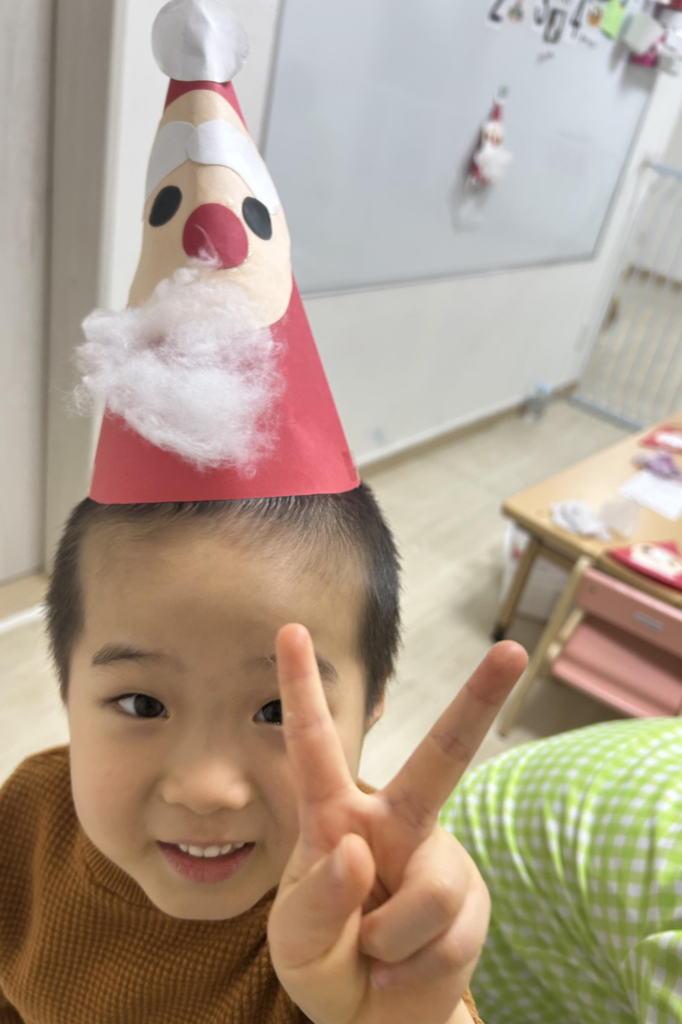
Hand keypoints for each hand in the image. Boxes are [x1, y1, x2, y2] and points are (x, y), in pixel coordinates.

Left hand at [267, 625, 527, 1023]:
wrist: (373, 1018)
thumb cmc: (325, 962)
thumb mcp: (298, 939)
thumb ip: (317, 899)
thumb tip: (359, 851)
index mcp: (336, 817)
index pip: (315, 745)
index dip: (300, 688)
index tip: (289, 629)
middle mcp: (393, 823)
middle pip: (441, 756)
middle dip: (479, 701)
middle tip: (513, 652)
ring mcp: (438, 859)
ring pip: (431, 889)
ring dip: (390, 940)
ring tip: (375, 954)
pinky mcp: (471, 902)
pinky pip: (447, 933)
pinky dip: (412, 967)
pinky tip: (402, 967)